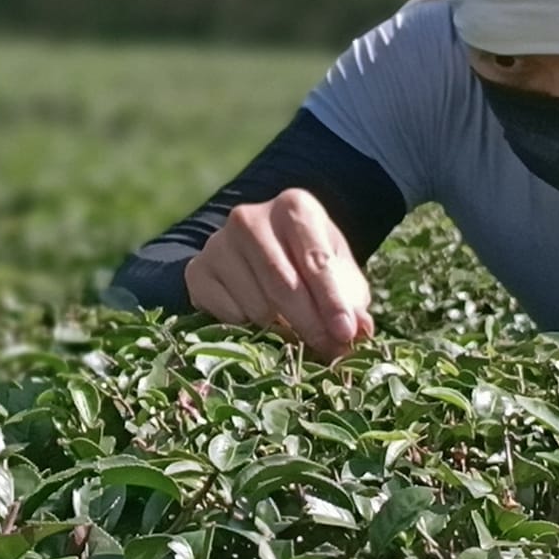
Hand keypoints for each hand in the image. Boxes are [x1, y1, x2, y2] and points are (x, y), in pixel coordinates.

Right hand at [183, 188, 375, 361]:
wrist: (256, 252)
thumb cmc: (307, 261)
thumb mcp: (338, 272)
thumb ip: (352, 299)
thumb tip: (361, 330)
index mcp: (293, 206)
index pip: (315, 260)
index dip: (332, 301)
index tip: (346, 334)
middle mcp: (250, 218)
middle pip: (283, 285)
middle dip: (310, 325)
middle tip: (329, 352)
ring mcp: (218, 243)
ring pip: (256, 306)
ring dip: (280, 331)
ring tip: (294, 332)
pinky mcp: (197, 270)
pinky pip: (227, 316)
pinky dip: (249, 329)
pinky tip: (258, 319)